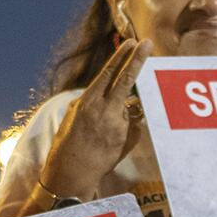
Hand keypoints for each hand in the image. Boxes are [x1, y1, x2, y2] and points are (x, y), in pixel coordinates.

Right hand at [40, 37, 151, 200]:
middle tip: (147, 44)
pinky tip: (108, 142)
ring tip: (102, 129)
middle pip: (126, 79)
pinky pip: (130, 125)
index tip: (131, 43)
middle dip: (138, 60)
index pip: (108, 73)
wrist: (71, 173)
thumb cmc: (68, 144)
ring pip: (129, 106)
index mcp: (88, 101)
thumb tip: (105, 93)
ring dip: (123, 110)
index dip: (121, 57)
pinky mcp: (125, 137)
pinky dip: (124, 128)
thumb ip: (91, 102)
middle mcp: (104, 109)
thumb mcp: (73, 116)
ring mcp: (117, 124)